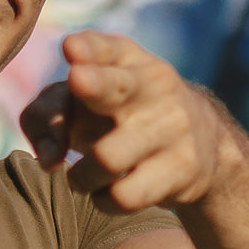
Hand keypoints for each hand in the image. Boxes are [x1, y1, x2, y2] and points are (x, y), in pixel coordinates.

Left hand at [19, 30, 230, 212]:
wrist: (203, 140)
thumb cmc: (120, 113)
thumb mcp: (87, 98)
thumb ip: (46, 114)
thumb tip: (48, 160)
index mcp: (126, 59)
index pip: (105, 49)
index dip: (87, 49)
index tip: (70, 48)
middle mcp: (153, 84)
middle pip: (114, 86)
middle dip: (94, 83)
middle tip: (77, 80)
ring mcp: (172, 125)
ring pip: (106, 157)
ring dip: (81, 176)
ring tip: (81, 177)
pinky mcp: (183, 167)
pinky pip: (124, 195)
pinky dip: (103, 199)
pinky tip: (106, 192)